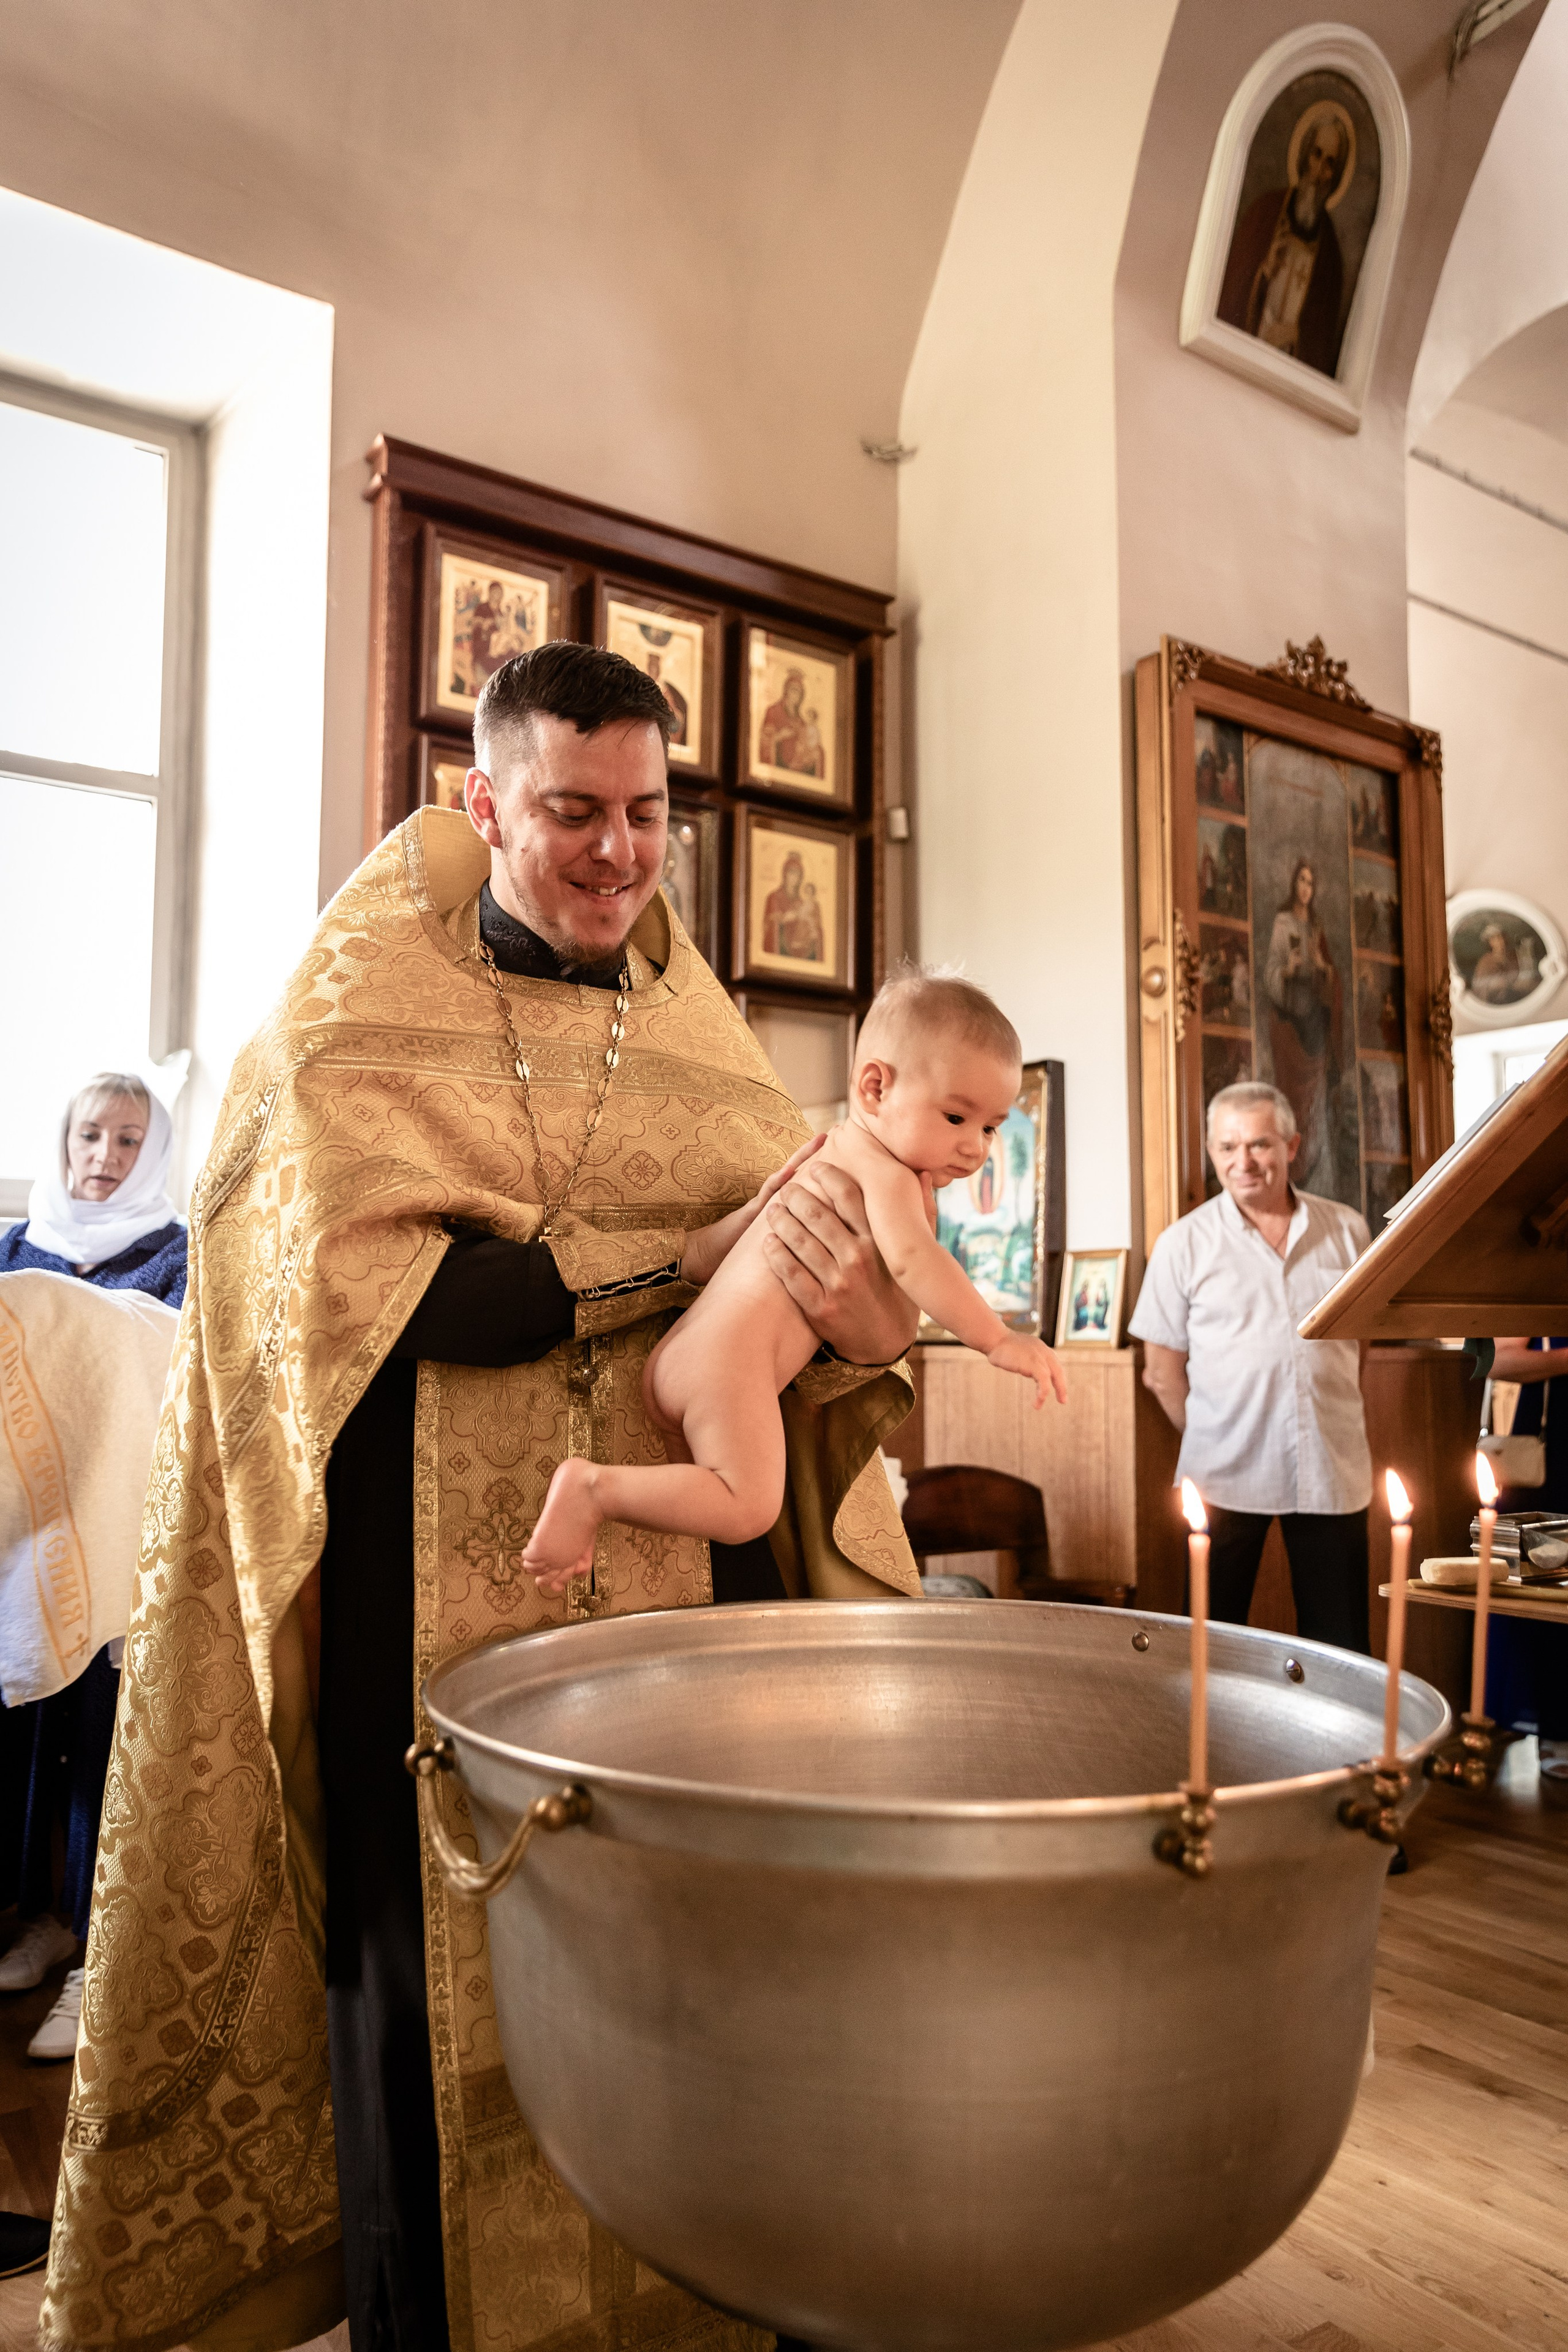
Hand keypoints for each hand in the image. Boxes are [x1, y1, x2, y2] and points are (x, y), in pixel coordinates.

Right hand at [681, 1135, 824, 1288]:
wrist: (706, 1257)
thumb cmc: (743, 1260)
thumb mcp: (777, 1248)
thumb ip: (794, 1242)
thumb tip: (824, 1251)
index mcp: (785, 1214)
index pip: (808, 1188)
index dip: (826, 1171)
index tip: (846, 1154)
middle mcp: (775, 1206)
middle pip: (801, 1176)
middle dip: (818, 1155)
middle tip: (835, 1131)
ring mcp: (763, 1207)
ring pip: (787, 1180)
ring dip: (802, 1159)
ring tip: (819, 1140)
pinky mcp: (750, 1215)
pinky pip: (767, 1196)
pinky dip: (779, 1182)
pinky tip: (791, 1170)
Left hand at [759, 1160, 919, 1364]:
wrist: (886, 1344)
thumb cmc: (899, 1293)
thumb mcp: (916, 1256)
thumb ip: (919, 1214)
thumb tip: (919, 1174)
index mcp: (879, 1244)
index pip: (850, 1198)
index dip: (829, 1177)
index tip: (816, 1167)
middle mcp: (858, 1261)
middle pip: (818, 1217)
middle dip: (797, 1197)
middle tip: (787, 1189)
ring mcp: (838, 1286)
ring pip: (801, 1243)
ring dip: (782, 1221)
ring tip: (774, 1210)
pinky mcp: (820, 1308)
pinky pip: (791, 1275)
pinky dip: (777, 1255)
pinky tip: (769, 1242)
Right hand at [986, 1332, 1067, 1409]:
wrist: (994, 1339)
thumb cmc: (999, 1344)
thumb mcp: (1017, 1349)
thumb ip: (1023, 1357)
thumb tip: (1021, 1364)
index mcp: (1040, 1347)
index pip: (1053, 1363)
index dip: (1056, 1376)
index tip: (1057, 1387)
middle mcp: (1043, 1351)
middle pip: (1058, 1370)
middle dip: (1061, 1386)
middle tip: (1063, 1400)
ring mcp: (1040, 1357)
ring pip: (1054, 1376)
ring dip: (1054, 1392)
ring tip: (1040, 1404)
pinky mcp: (1035, 1364)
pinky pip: (1044, 1381)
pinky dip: (1042, 1392)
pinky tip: (1038, 1401)